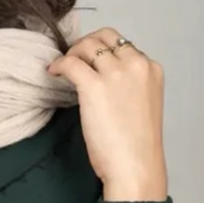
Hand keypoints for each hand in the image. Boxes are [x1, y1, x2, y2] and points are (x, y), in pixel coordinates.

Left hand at [47, 26, 167, 201]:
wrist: (134, 165)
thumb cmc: (135, 146)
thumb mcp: (140, 106)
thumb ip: (129, 87)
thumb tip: (104, 83)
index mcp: (151, 69)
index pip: (123, 45)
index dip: (101, 50)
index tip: (88, 61)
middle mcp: (136, 65)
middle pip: (104, 36)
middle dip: (85, 44)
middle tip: (72, 60)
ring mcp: (116, 73)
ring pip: (86, 46)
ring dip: (70, 54)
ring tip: (61, 69)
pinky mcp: (94, 86)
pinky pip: (71, 63)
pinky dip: (59, 64)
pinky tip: (53, 73)